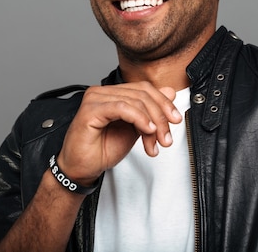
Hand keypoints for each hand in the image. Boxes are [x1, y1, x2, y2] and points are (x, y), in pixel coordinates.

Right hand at [56, 82, 181, 185]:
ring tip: (155, 142)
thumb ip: (150, 112)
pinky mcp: (90, 110)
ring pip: (135, 101)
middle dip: (160, 116)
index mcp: (112, 94)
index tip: (175, 120)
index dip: (163, 102)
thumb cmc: (102, 150)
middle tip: (166, 137)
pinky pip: (121, 107)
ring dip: (151, 122)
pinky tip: (146, 130)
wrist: (82, 169)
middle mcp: (102, 92)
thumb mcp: (135, 130)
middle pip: (142, 94)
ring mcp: (95, 98)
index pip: (144, 89)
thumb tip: (169, 92)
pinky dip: (139, 118)